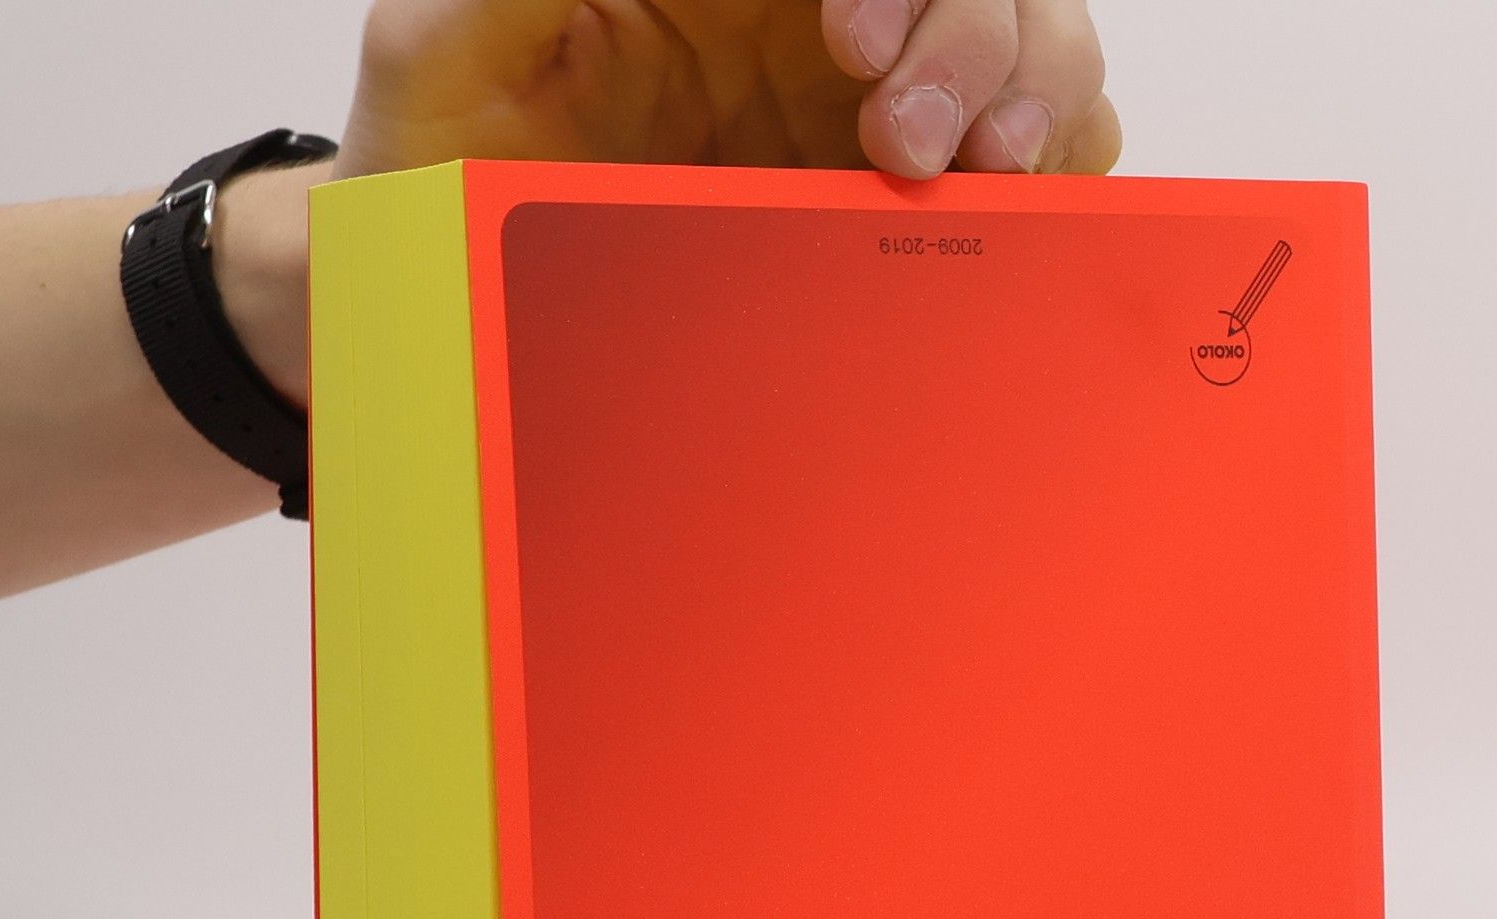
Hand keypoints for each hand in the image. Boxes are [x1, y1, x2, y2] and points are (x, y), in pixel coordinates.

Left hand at [335, 0, 1121, 182]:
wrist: (443, 310)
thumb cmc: (437, 169)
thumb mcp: (447, 42)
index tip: (856, 37)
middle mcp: (812, 31)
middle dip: (979, 38)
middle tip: (912, 141)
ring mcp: (861, 122)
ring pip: (1032, 54)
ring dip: (1037, 96)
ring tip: (981, 173)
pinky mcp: (890, 221)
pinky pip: (1028, 168)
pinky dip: (1058, 168)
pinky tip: (1011, 207)